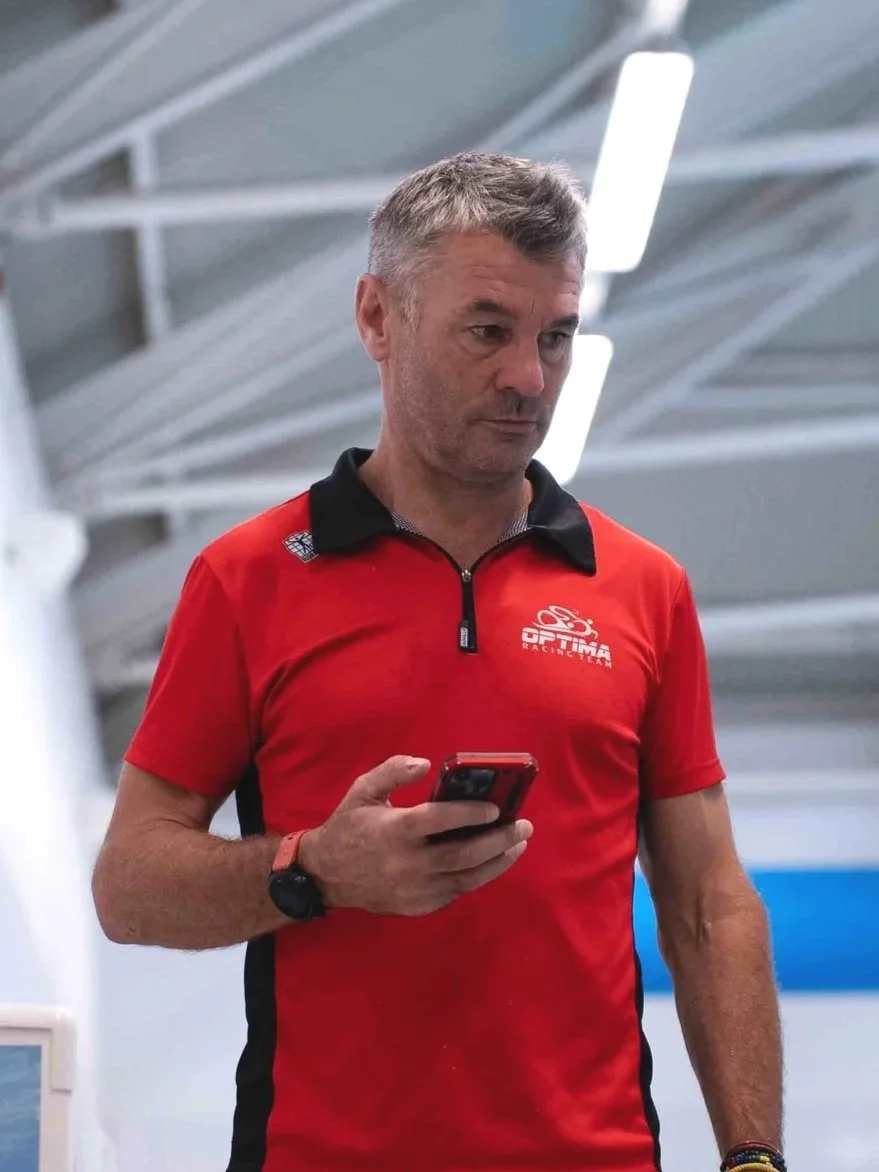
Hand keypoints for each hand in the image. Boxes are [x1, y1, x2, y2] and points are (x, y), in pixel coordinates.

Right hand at [298, 755, 531, 915]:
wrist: (327, 875)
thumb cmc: (350, 825)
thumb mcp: (363, 790)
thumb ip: (393, 771)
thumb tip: (425, 764)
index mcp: (393, 831)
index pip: (437, 820)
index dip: (469, 813)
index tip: (495, 807)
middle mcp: (406, 863)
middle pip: (461, 854)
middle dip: (498, 840)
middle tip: (522, 825)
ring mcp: (414, 889)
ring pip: (466, 878)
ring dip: (497, 861)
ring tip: (518, 843)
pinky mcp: (419, 905)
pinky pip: (457, 891)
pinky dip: (479, 876)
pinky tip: (494, 860)